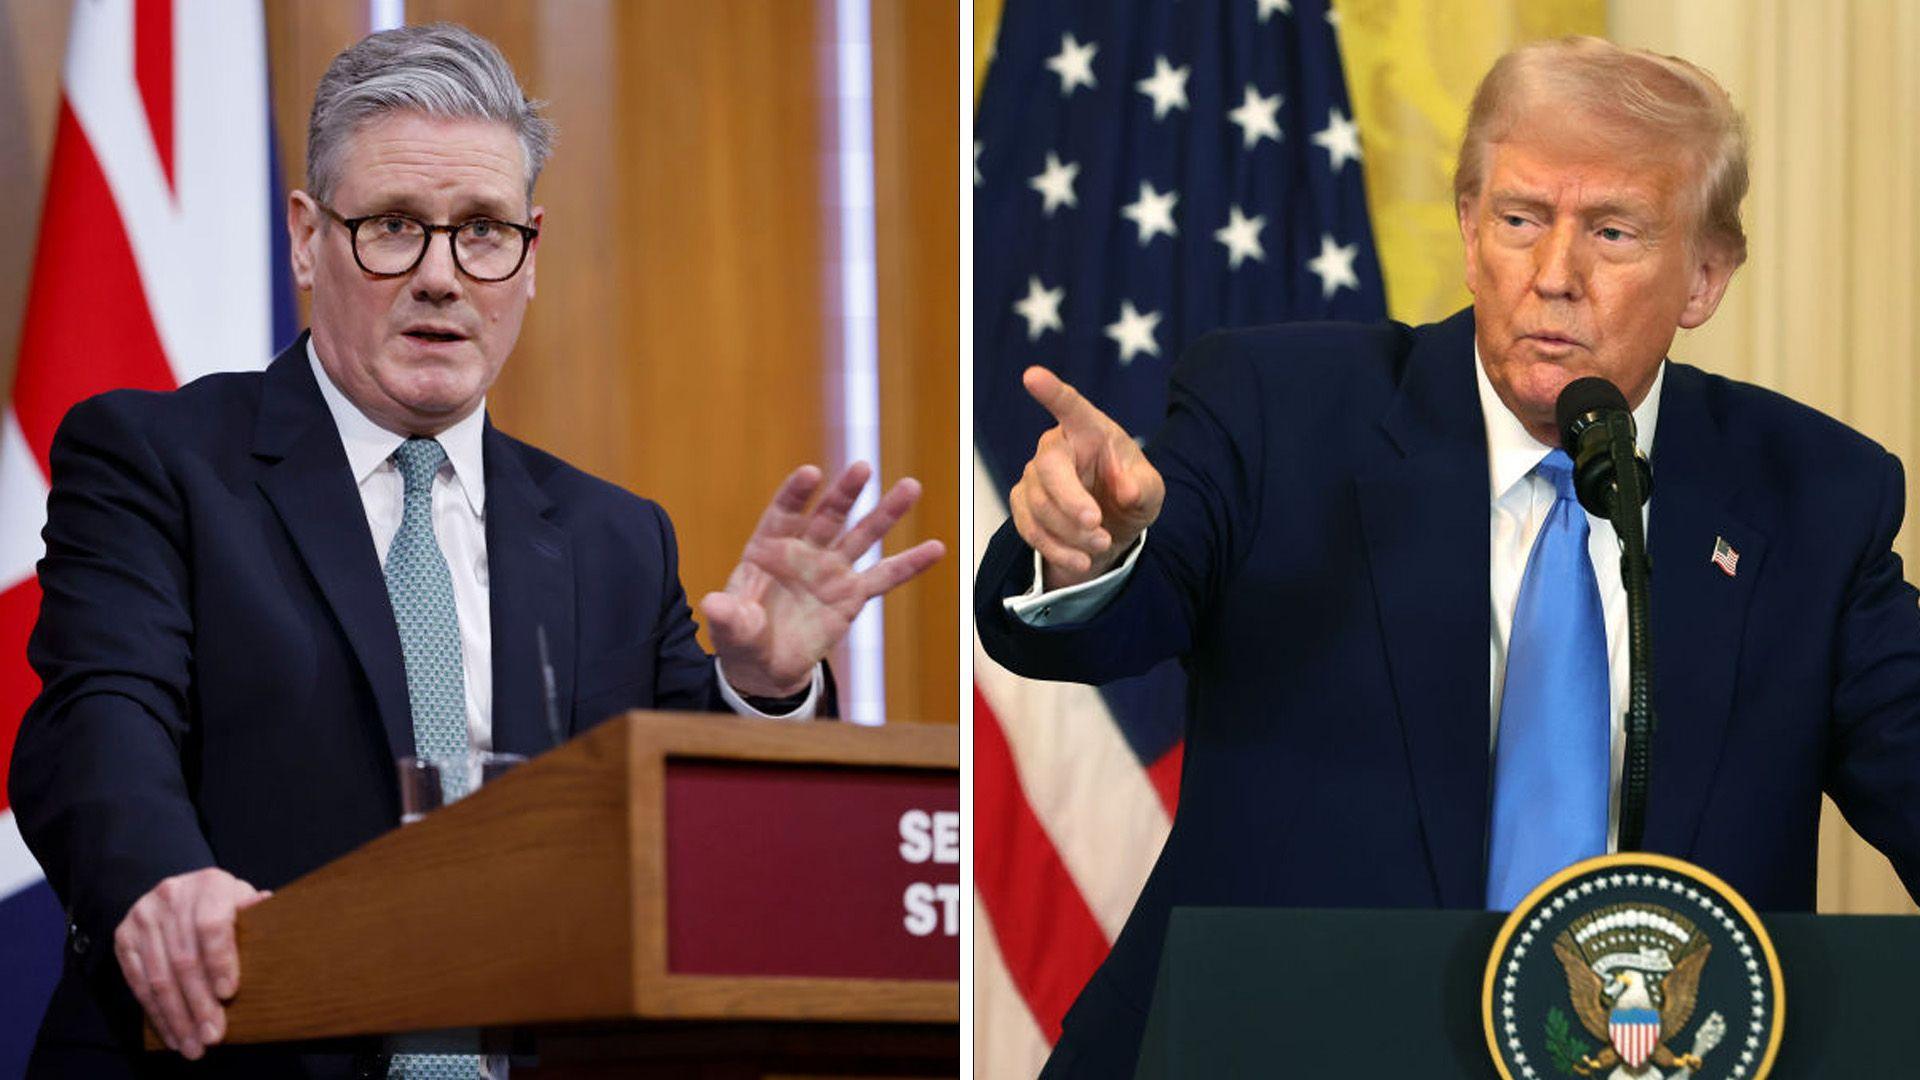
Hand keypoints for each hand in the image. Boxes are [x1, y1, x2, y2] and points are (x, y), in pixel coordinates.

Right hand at [113, 867, 270, 1058]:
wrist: (180, 892)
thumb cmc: (223, 904)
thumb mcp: (243, 901)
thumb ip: (254, 912)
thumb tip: (270, 910)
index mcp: (209, 884)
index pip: (212, 926)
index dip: (220, 961)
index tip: (228, 994)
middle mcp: (172, 896)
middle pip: (184, 959)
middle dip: (199, 1003)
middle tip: (213, 1035)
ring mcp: (143, 917)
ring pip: (160, 977)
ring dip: (177, 1017)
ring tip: (193, 1045)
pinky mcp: (124, 938)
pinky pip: (138, 983)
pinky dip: (156, 1013)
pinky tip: (172, 1034)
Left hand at [701, 463, 944, 697]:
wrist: (765, 664)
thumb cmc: (742, 636)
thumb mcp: (730, 628)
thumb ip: (728, 616)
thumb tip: (713, 605)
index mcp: (768, 548)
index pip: (784, 513)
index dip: (796, 494)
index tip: (811, 474)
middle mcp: (803, 551)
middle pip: (828, 516)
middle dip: (845, 493)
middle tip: (862, 467)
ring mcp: (831, 570)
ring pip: (861, 535)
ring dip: (885, 512)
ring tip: (911, 487)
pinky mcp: (852, 594)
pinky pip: (884, 577)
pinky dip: (910, 564)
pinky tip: (935, 548)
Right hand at [1010, 366, 1163, 588]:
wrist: (1110, 530)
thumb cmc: (1130, 495)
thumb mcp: (1150, 493)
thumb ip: (1143, 488)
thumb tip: (1126, 489)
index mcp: (1090, 430)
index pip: (1070, 407)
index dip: (1051, 392)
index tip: (1032, 376)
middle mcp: (1056, 447)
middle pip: (1049, 466)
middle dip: (1070, 500)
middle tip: (1097, 526)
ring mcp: (1034, 476)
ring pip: (1041, 505)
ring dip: (1072, 533)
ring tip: (1101, 544)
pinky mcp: (1022, 504)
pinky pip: (1031, 529)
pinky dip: (1058, 549)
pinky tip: (1081, 561)